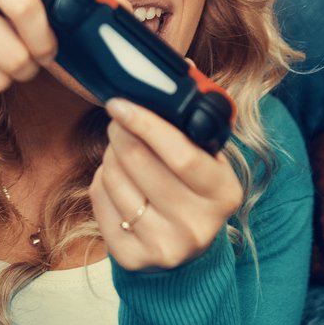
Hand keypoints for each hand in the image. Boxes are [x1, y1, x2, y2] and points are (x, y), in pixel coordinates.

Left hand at [90, 99, 243, 270]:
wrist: (187, 252)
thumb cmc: (194, 190)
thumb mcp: (208, 158)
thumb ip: (193, 117)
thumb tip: (181, 66)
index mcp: (223, 194)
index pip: (180, 154)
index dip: (146, 124)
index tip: (120, 103)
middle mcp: (197, 225)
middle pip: (139, 163)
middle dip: (121, 132)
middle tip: (119, 121)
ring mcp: (165, 246)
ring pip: (114, 180)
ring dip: (110, 156)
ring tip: (121, 153)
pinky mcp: (133, 258)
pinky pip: (100, 201)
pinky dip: (101, 182)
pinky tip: (116, 180)